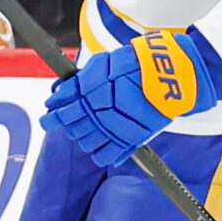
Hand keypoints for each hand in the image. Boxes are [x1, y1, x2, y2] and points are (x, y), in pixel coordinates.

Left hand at [41, 28, 221, 166]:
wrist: (169, 75)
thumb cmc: (137, 64)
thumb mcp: (103, 64)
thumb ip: (80, 81)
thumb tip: (59, 92)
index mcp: (87, 93)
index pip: (58, 110)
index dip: (52, 114)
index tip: (51, 113)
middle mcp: (95, 114)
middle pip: (69, 127)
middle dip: (67, 123)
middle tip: (71, 118)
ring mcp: (111, 129)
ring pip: (84, 143)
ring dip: (83, 136)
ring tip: (93, 126)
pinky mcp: (127, 140)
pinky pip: (103, 156)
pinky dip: (101, 151)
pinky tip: (104, 141)